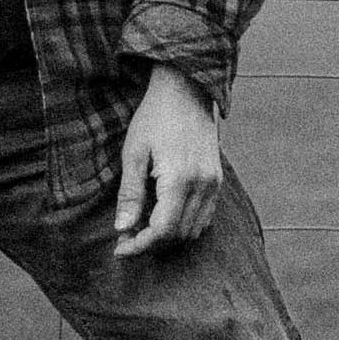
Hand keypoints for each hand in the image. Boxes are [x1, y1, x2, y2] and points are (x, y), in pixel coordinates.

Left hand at [112, 64, 223, 257]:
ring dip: (168, 236)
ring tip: (143, 226)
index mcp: (179, 180)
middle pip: (179, 235)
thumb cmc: (154, 118)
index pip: (162, 230)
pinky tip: (164, 215)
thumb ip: (130, 193)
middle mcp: (203, 186)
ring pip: (194, 230)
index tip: (120, 249)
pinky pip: (205, 217)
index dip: (140, 245)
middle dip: (151, 243)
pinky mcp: (218, 180)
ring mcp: (214, 184)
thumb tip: (123, 229)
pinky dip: (185, 225)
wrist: (185, 90)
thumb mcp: (133, 153)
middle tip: (126, 236)